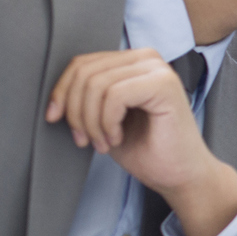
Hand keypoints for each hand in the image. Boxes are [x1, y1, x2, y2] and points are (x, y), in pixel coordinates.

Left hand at [46, 48, 236, 235]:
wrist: (181, 176)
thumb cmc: (148, 151)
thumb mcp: (105, 119)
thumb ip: (88, 97)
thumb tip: (55, 92)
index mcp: (134, 63)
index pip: (82, 64)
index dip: (61, 92)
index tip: (55, 119)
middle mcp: (148, 59)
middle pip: (85, 72)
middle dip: (75, 111)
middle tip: (85, 140)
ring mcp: (158, 70)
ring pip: (96, 84)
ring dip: (91, 122)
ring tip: (103, 142)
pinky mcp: (164, 85)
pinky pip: (114, 96)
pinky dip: (107, 123)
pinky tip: (117, 138)